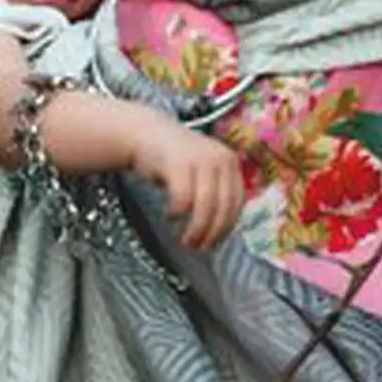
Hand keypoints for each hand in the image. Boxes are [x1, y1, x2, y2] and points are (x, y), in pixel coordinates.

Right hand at [129, 117, 244, 250]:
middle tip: (197, 248)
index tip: (214, 244)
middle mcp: (220, 157)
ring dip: (196, 229)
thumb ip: (215, 193)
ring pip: (206, 205)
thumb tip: (221, 233)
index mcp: (230, 162)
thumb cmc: (174, 161)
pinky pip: (184, 199)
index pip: (237, 202)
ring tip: (184, 240)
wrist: (145, 133)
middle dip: (212, 233)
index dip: (227, 227)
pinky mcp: (179, 163)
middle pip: (223, 206)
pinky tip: (170, 215)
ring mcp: (201, 158)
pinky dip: (178, 212)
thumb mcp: (202, 173)